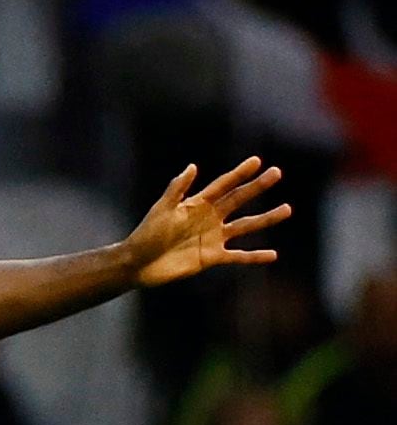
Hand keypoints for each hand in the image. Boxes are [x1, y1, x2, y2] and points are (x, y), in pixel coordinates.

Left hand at [122, 157, 291, 288]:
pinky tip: (273, 255)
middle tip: (277, 173)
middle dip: (257, 187)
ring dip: (266, 219)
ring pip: (246, 225)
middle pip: (238, 199)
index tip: (257, 161)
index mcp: (197, 204)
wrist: (138, 263)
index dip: (239, 173)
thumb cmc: (146, 234)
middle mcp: (209, 218)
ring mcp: (213, 237)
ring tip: (287, 209)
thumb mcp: (162, 210)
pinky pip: (238, 256)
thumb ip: (177, 190)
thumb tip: (192, 166)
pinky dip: (254, 257)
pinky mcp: (212, 257)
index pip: (223, 185)